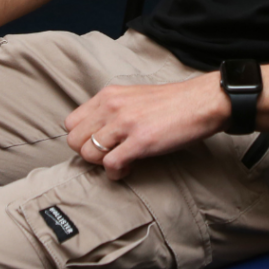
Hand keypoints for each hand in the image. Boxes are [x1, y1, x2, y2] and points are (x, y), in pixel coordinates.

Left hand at [64, 73, 229, 179]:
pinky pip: (111, 164)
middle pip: (74, 140)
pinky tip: (128, 169)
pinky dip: (116, 173)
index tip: (97, 145)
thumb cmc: (168, 103)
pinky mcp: (140, 141)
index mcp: (107, 95)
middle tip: (107, 156)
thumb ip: (110, 110)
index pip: (70, 123)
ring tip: (120, 162)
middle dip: (88, 154)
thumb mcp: (130, 97)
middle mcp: (111, 106)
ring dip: (102, 165)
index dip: (81, 139)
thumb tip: (95, 133)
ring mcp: (124, 123)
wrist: (198, 102)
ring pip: (89, 153)